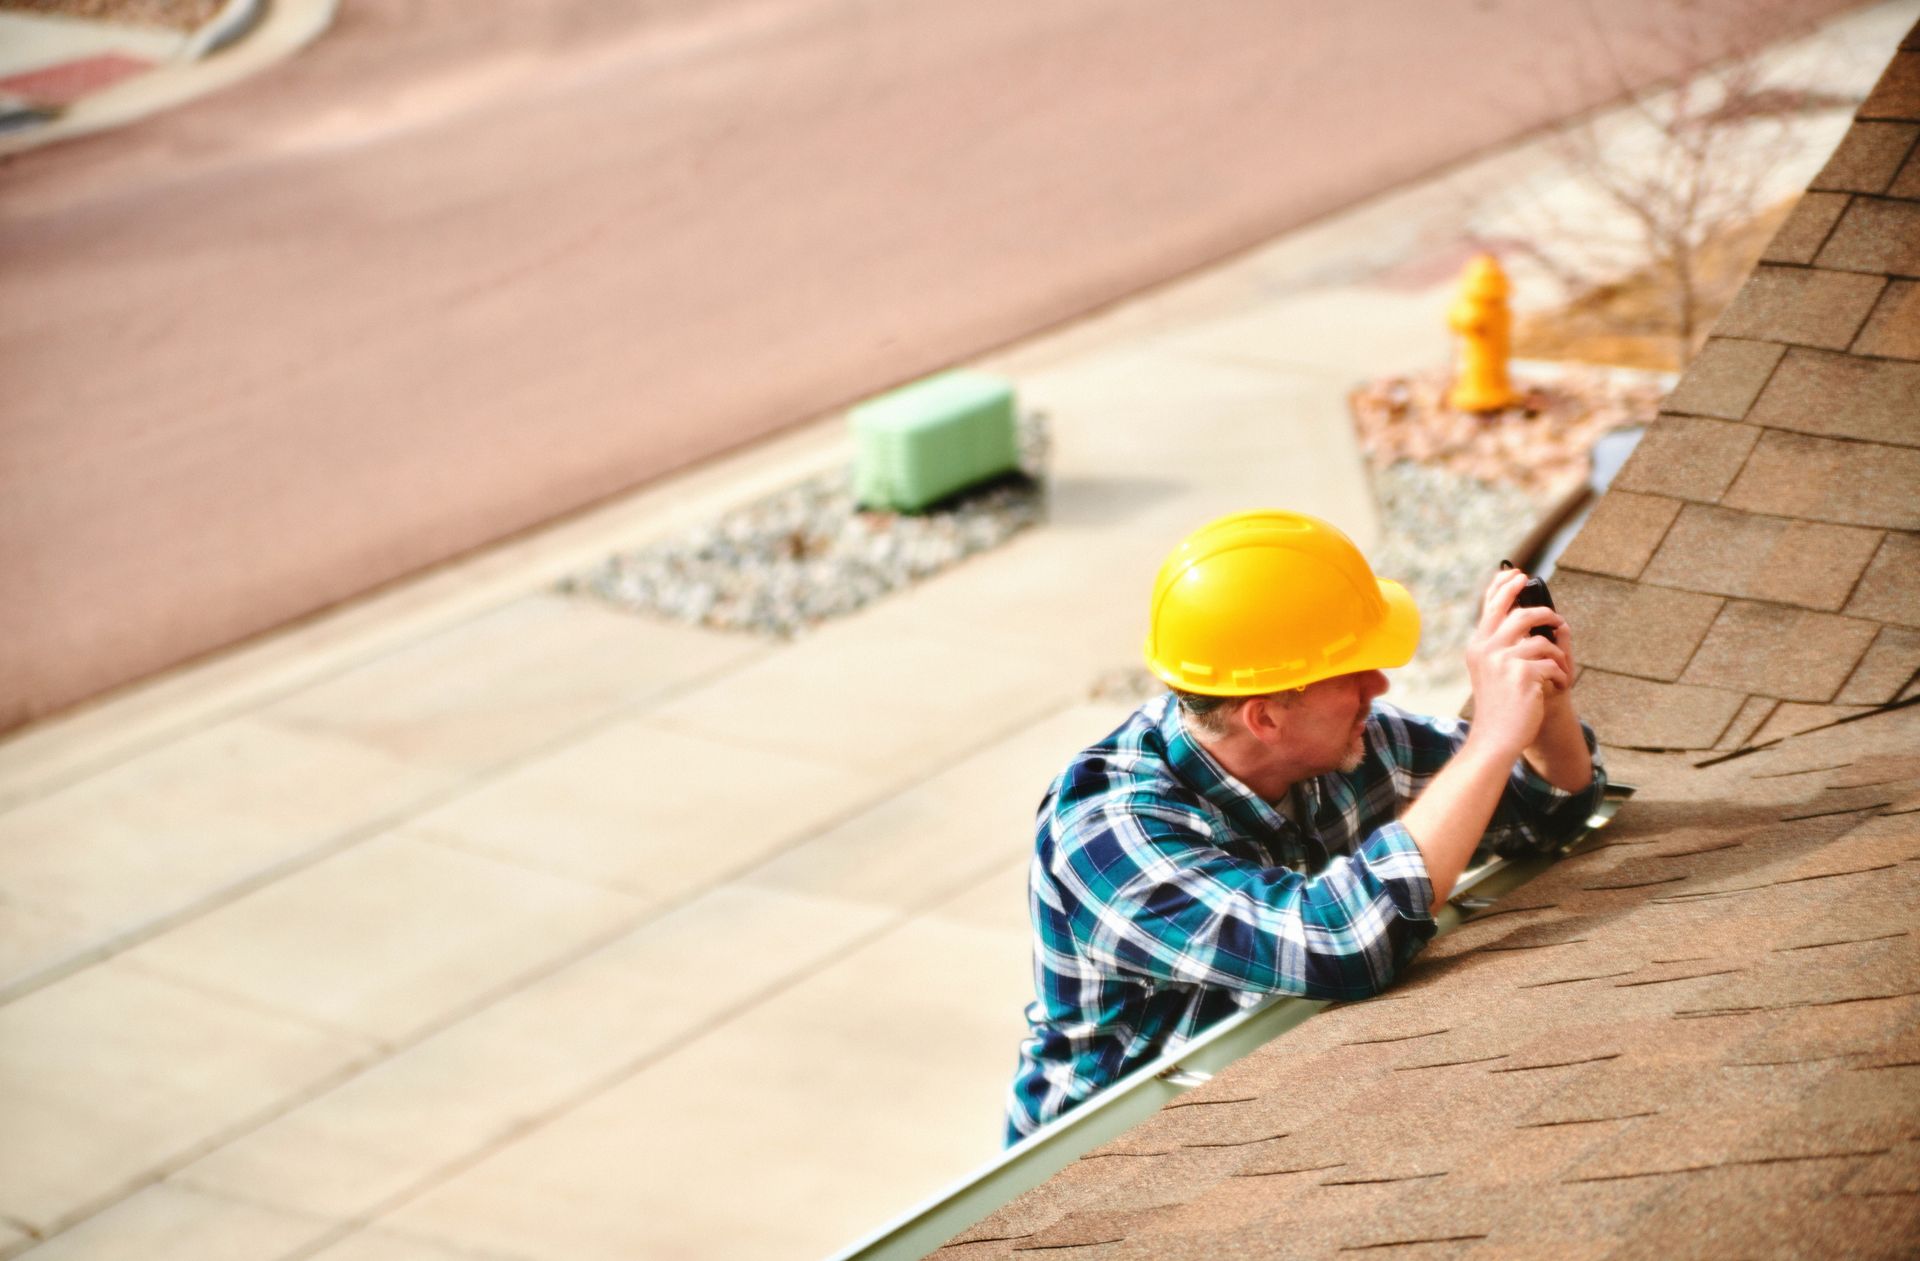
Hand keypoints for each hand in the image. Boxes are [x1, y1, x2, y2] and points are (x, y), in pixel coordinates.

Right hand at [1465, 568, 1572, 761]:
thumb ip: (1501, 645)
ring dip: (1556, 654)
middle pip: (1520, 614)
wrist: (1495, 737)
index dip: (1504, 585)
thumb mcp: (1490, 670)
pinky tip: (1554, 687)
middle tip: (1556, 618)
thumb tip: (1525, 618)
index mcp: (1478, 645)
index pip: (1490, 605)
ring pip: (1542, 641)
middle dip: (1543, 612)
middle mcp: (1486, 649)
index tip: (1519, 574)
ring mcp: (1503, 660)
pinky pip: (1552, 663)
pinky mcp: (1523, 674)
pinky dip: (1558, 675)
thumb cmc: (1498, 705)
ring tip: (1559, 667)